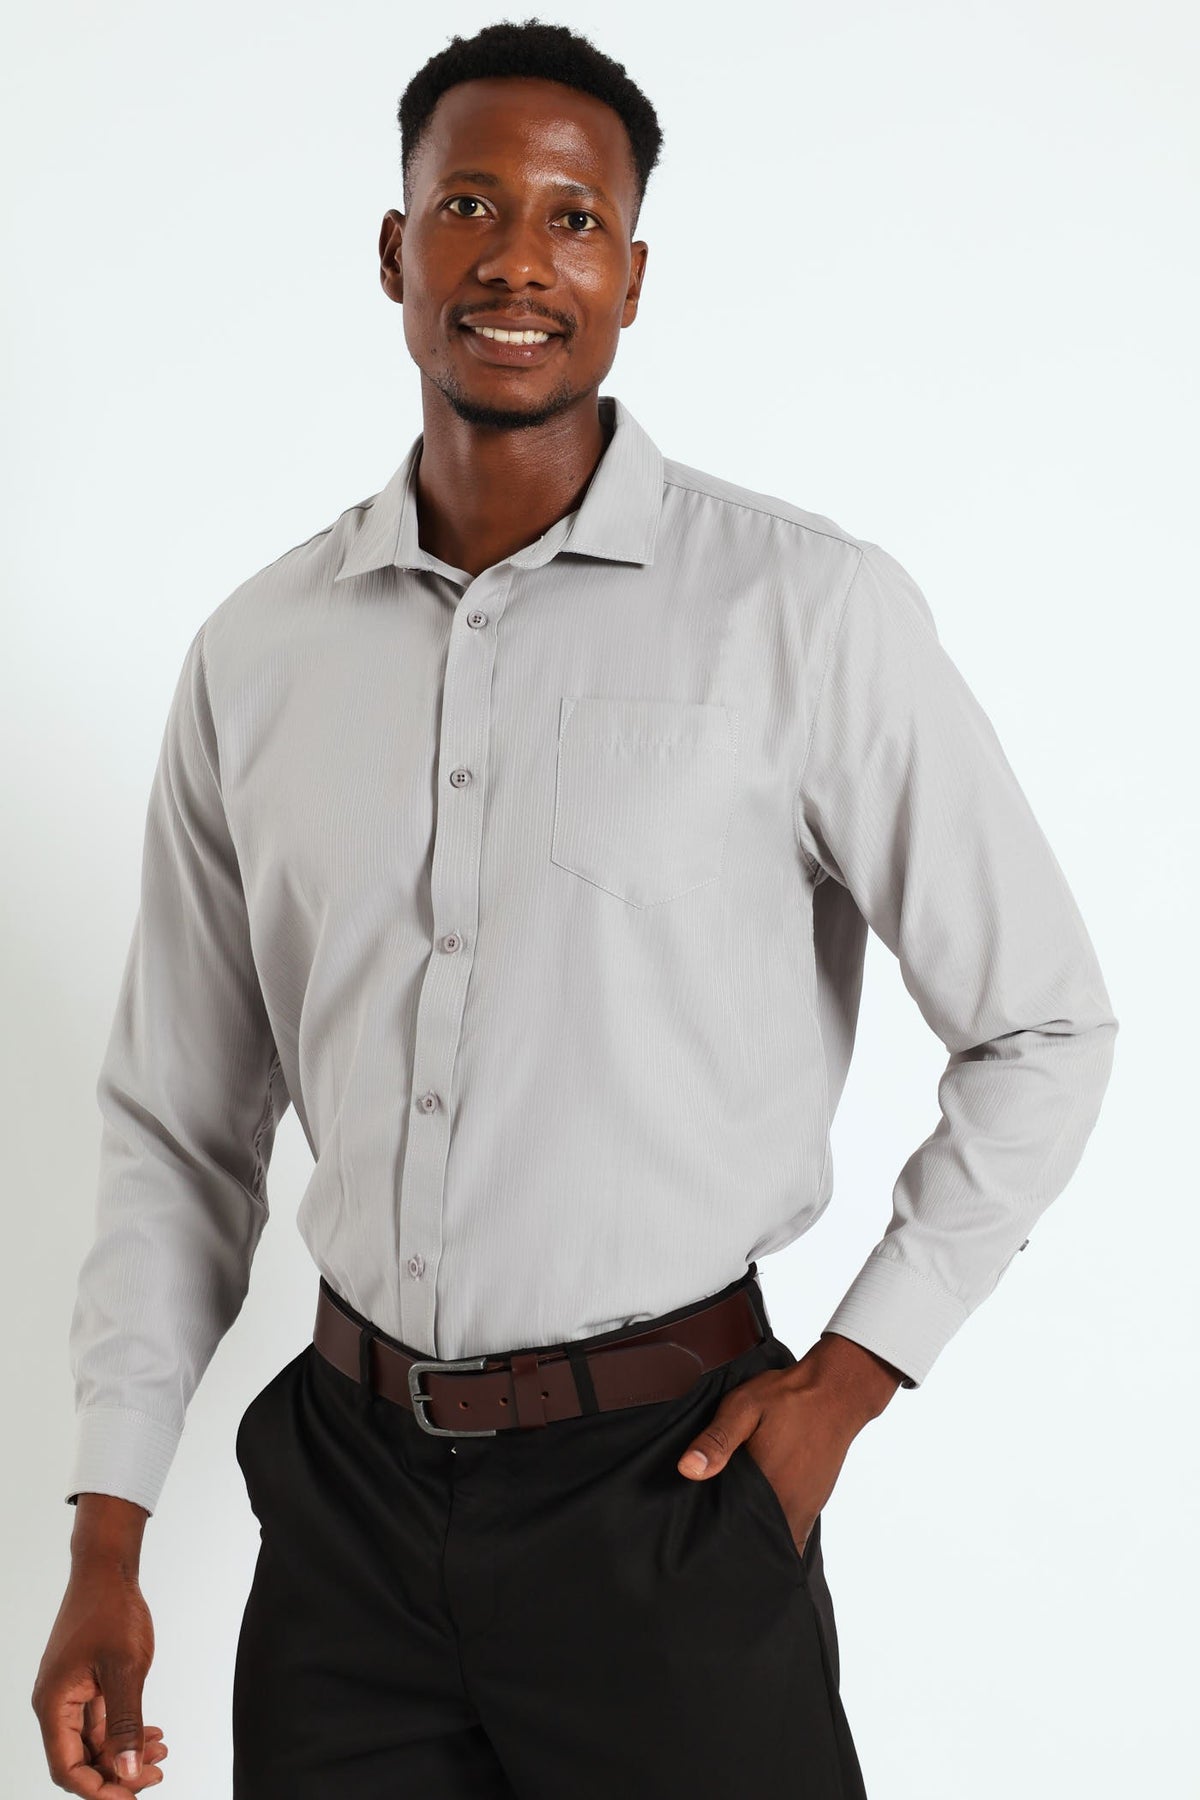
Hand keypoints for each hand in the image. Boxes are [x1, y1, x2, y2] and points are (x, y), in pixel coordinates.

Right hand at [32, 1562, 168, 1794]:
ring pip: (93, 1741)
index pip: (67, 1768)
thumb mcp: (125, 1669)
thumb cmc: (112, 1611)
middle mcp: (56, 1704)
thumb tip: (127, 1772)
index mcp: (54, 1704)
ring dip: (125, 1751)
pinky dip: (124, 1730)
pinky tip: (153, 1734)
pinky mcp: (85, 1683)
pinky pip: (100, 1720)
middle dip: (117, 1772)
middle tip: (157, 1772)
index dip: (98, 1789)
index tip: (132, 1795)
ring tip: (162, 1752)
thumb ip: (124, 1723)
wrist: (108, 1569)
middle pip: (80, 1760)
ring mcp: (70, 1693)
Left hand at [676, 1331, 903, 1554]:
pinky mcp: (814, 1502)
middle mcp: (790, 1509)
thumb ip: (717, 1440)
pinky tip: (758, 1502)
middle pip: (756, 1539)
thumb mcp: (743, 1408)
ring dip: (756, 1529)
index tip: (702, 1531)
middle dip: (735, 1536)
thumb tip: (688, 1470)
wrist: (836, 1392)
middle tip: (712, 1522)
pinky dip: (774, 1522)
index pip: (738, 1533)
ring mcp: (805, 1509)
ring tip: (733, 1512)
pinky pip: (790, 1526)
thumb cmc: (788, 1398)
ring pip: (775, 1536)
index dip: (718, 1535)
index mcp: (768, 1490)